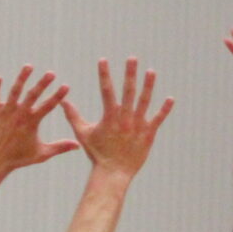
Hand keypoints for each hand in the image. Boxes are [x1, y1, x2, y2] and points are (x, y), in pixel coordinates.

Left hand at [0, 66, 76, 174]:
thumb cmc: (17, 159)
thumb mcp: (41, 154)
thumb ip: (60, 147)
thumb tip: (78, 145)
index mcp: (32, 122)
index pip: (48, 106)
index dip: (58, 95)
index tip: (66, 86)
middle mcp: (19, 114)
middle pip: (33, 94)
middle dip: (43, 83)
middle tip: (51, 73)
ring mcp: (5, 111)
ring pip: (15, 90)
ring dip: (22, 78)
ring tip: (29, 66)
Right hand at [63, 58, 172, 179]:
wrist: (113, 173)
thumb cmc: (97, 154)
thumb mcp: (83, 133)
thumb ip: (73, 116)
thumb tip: (62, 101)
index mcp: (109, 116)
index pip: (106, 90)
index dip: (104, 74)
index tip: (103, 60)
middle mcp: (125, 118)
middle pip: (128, 92)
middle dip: (130, 74)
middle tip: (132, 58)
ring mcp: (138, 126)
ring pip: (144, 102)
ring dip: (148, 86)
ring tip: (151, 71)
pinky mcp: (148, 135)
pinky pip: (158, 120)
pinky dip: (164, 110)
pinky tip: (170, 99)